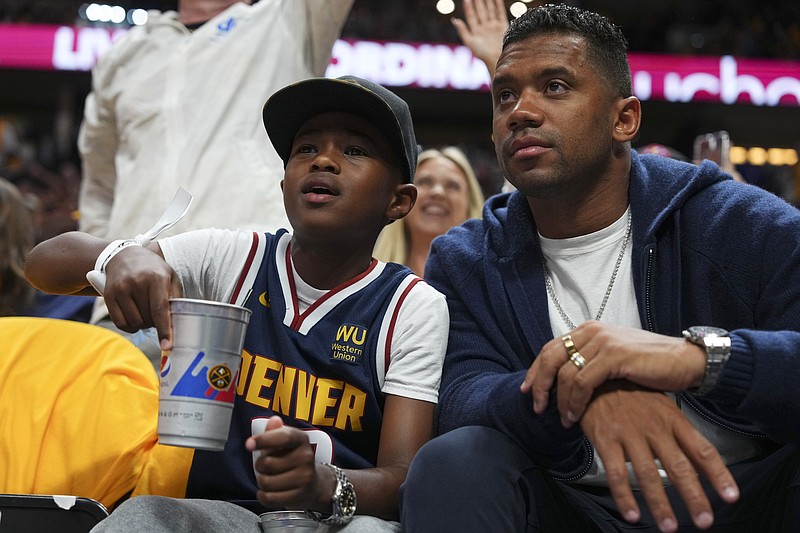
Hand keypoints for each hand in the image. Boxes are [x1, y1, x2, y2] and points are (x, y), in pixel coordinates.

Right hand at [102, 245, 181, 349]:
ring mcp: (120, 289)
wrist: (124, 255)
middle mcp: (136, 282)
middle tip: (157, 314)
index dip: (164, 329)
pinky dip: (130, 326)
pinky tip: (135, 318)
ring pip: (134, 323)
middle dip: (155, 322)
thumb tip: (177, 322)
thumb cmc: (152, 268)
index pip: (160, 309)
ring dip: (142, 324)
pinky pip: (120, 323)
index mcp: (156, 277)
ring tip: (146, 313)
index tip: (167, 345)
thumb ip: (175, 297)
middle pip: (147, 318)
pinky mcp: (108, 295)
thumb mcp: (169, 276)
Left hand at [245, 416, 333, 510]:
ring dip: (262, 482)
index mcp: (301, 439)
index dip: (263, 440)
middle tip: (267, 466)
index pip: (282, 437)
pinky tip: (269, 492)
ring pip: (266, 482)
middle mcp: (306, 456)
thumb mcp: (284, 442)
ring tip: (270, 478)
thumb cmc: (292, 459)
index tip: (249, 444)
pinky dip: (263, 496)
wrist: (312, 483)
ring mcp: (305, 477)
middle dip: (260, 466)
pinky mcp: (300, 495)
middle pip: (267, 463)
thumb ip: (274, 431)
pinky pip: (269, 498)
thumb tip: (273, 420)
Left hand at [451, 0, 507, 76]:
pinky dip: (498, 5)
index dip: (468, 7)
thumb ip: (462, 31)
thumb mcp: (469, 42)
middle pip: (480, 11)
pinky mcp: (503, 26)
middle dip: (478, 2)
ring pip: (490, 10)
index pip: (471, 16)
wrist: (497, 59)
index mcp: (475, 31)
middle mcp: (484, 28)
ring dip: (488, 2)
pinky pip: (500, 13)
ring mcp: (493, 26)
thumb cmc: (482, 53)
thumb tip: (454, 20)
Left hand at [521, 321, 706, 425]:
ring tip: (563, 419)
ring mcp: (603, 342)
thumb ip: (589, 362)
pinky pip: (583, 382)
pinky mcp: (614, 356)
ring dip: (559, 400)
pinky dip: (575, 401)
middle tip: (535, 406)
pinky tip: (575, 415)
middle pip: (551, 357)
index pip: (551, 348)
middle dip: (538, 383)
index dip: (535, 370)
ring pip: (565, 373)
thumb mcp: (613, 358)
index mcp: (589, 329)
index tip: (527, 390)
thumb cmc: (649, 364)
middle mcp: (592, 331)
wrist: (683, 361)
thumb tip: (564, 381)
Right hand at [580, 383, 738, 531]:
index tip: (731, 496)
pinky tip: (632, 514)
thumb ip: (681, 436)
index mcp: (672, 419)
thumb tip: (704, 465)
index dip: (718, 474)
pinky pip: (616, 472)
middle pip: (679, 466)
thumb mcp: (662, 408)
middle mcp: (655, 427)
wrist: (596, 377)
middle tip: (703, 520)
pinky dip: (624, 496)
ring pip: (648, 473)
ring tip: (668, 526)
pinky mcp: (605, 438)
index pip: (702, 449)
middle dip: (693, 496)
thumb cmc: (632, 395)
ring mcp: (629, 433)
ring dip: (660, 503)